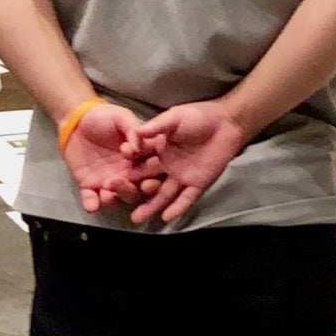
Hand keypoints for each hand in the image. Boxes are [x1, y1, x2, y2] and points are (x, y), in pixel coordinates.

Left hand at [61, 100, 159, 213]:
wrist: (76, 120)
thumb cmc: (103, 116)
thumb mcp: (121, 117)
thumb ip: (133, 129)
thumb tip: (139, 147)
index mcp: (138, 159)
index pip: (149, 172)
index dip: (151, 178)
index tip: (148, 180)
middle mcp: (126, 173)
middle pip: (133, 189)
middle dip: (128, 189)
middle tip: (119, 181)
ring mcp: (108, 182)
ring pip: (115, 197)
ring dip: (112, 198)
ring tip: (107, 193)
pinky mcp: (89, 186)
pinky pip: (92, 199)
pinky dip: (92, 204)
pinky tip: (91, 205)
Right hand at [128, 100, 251, 225]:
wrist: (226, 122)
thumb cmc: (198, 116)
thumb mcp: (174, 117)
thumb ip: (157, 126)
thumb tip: (136, 133)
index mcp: (158, 149)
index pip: (140, 161)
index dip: (127, 169)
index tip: (110, 177)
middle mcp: (167, 165)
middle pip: (147, 180)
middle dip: (132, 190)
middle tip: (116, 200)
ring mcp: (181, 176)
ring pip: (163, 194)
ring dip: (151, 206)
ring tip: (136, 218)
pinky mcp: (197, 183)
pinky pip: (185, 198)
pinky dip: (177, 208)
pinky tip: (166, 217)